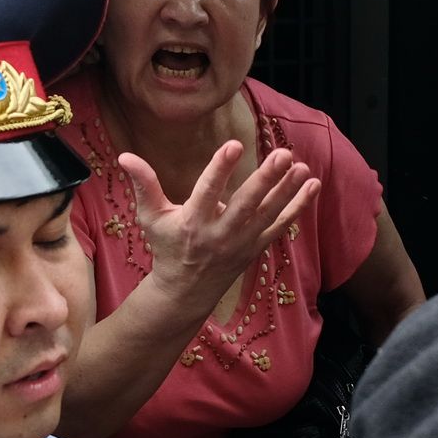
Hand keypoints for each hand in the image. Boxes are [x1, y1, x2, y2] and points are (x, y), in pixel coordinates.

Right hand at [120, 143, 316, 312]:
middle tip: (283, 155)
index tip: (234, 145)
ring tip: (302, 167)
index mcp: (192, 222)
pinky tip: (313, 185)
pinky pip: (281, 226)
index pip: (207, 191)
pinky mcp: (256, 248)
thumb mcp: (150, 217)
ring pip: (268, 215)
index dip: (220, 168)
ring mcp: (241, 243)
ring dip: (287, 191)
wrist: (186, 291)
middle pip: (246, 205)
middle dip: (265, 180)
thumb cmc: (167, 247)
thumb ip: (143, 185)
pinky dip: (298, 207)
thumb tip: (125, 155)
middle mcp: (220, 233)